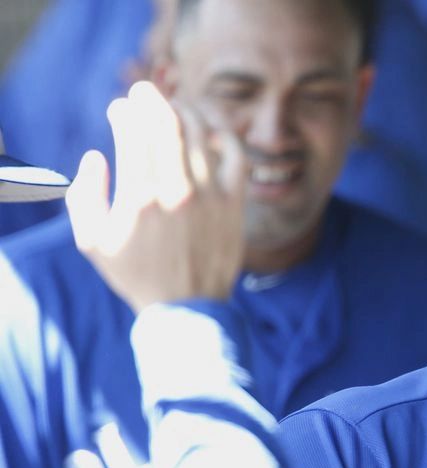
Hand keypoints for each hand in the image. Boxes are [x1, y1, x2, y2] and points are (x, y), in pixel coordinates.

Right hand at [66, 81, 244, 312]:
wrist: (187, 308)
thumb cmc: (137, 274)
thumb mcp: (92, 241)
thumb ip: (84, 195)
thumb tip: (96, 157)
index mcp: (139, 195)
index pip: (134, 132)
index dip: (125, 111)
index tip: (120, 109)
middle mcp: (176, 190)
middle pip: (168, 123)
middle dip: (153, 99)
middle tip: (145, 92)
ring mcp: (210, 195)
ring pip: (201, 133)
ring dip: (186, 111)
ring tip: (175, 107)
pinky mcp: (234, 203)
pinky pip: (235, 156)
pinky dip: (224, 136)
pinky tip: (211, 132)